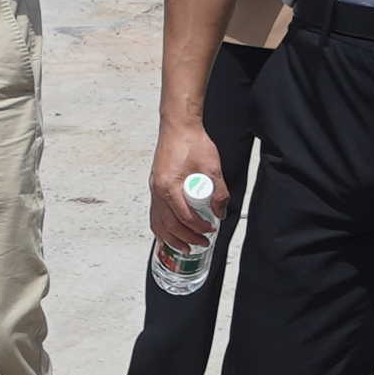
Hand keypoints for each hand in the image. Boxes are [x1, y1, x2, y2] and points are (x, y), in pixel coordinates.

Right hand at [149, 120, 228, 256]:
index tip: (211, 230)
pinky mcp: (155, 186)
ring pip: (158, 222)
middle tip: (202, 243)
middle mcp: (157, 190)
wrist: (178, 127)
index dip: (198, 228)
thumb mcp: (212, 167)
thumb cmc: (192, 142)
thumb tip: (220, 212)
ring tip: (185, 248)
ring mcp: (154, 189)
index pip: (183, 217)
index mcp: (169, 186)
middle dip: (186, 238)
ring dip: (171, 238)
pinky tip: (169, 234)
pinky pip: (154, 214)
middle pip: (169, 224)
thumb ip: (218, 192)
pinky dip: (161, 228)